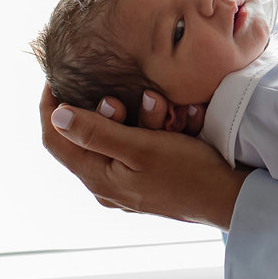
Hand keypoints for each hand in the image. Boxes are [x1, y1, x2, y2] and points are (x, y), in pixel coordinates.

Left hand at [40, 85, 248, 229]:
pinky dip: (151, 131)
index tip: (56, 79)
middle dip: (110, 109)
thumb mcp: (141, 147)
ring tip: (168, 109)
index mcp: (99, 177)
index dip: (49, 108)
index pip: (56, 139)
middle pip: (90, 137)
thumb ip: (97, 133)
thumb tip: (57, 117)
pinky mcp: (148, 183)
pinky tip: (177, 123)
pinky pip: (139, 149)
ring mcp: (128, 186)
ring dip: (139, 118)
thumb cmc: (187, 172)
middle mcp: (107, 185)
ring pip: (118, 141)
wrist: (228, 199)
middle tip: (135, 94)